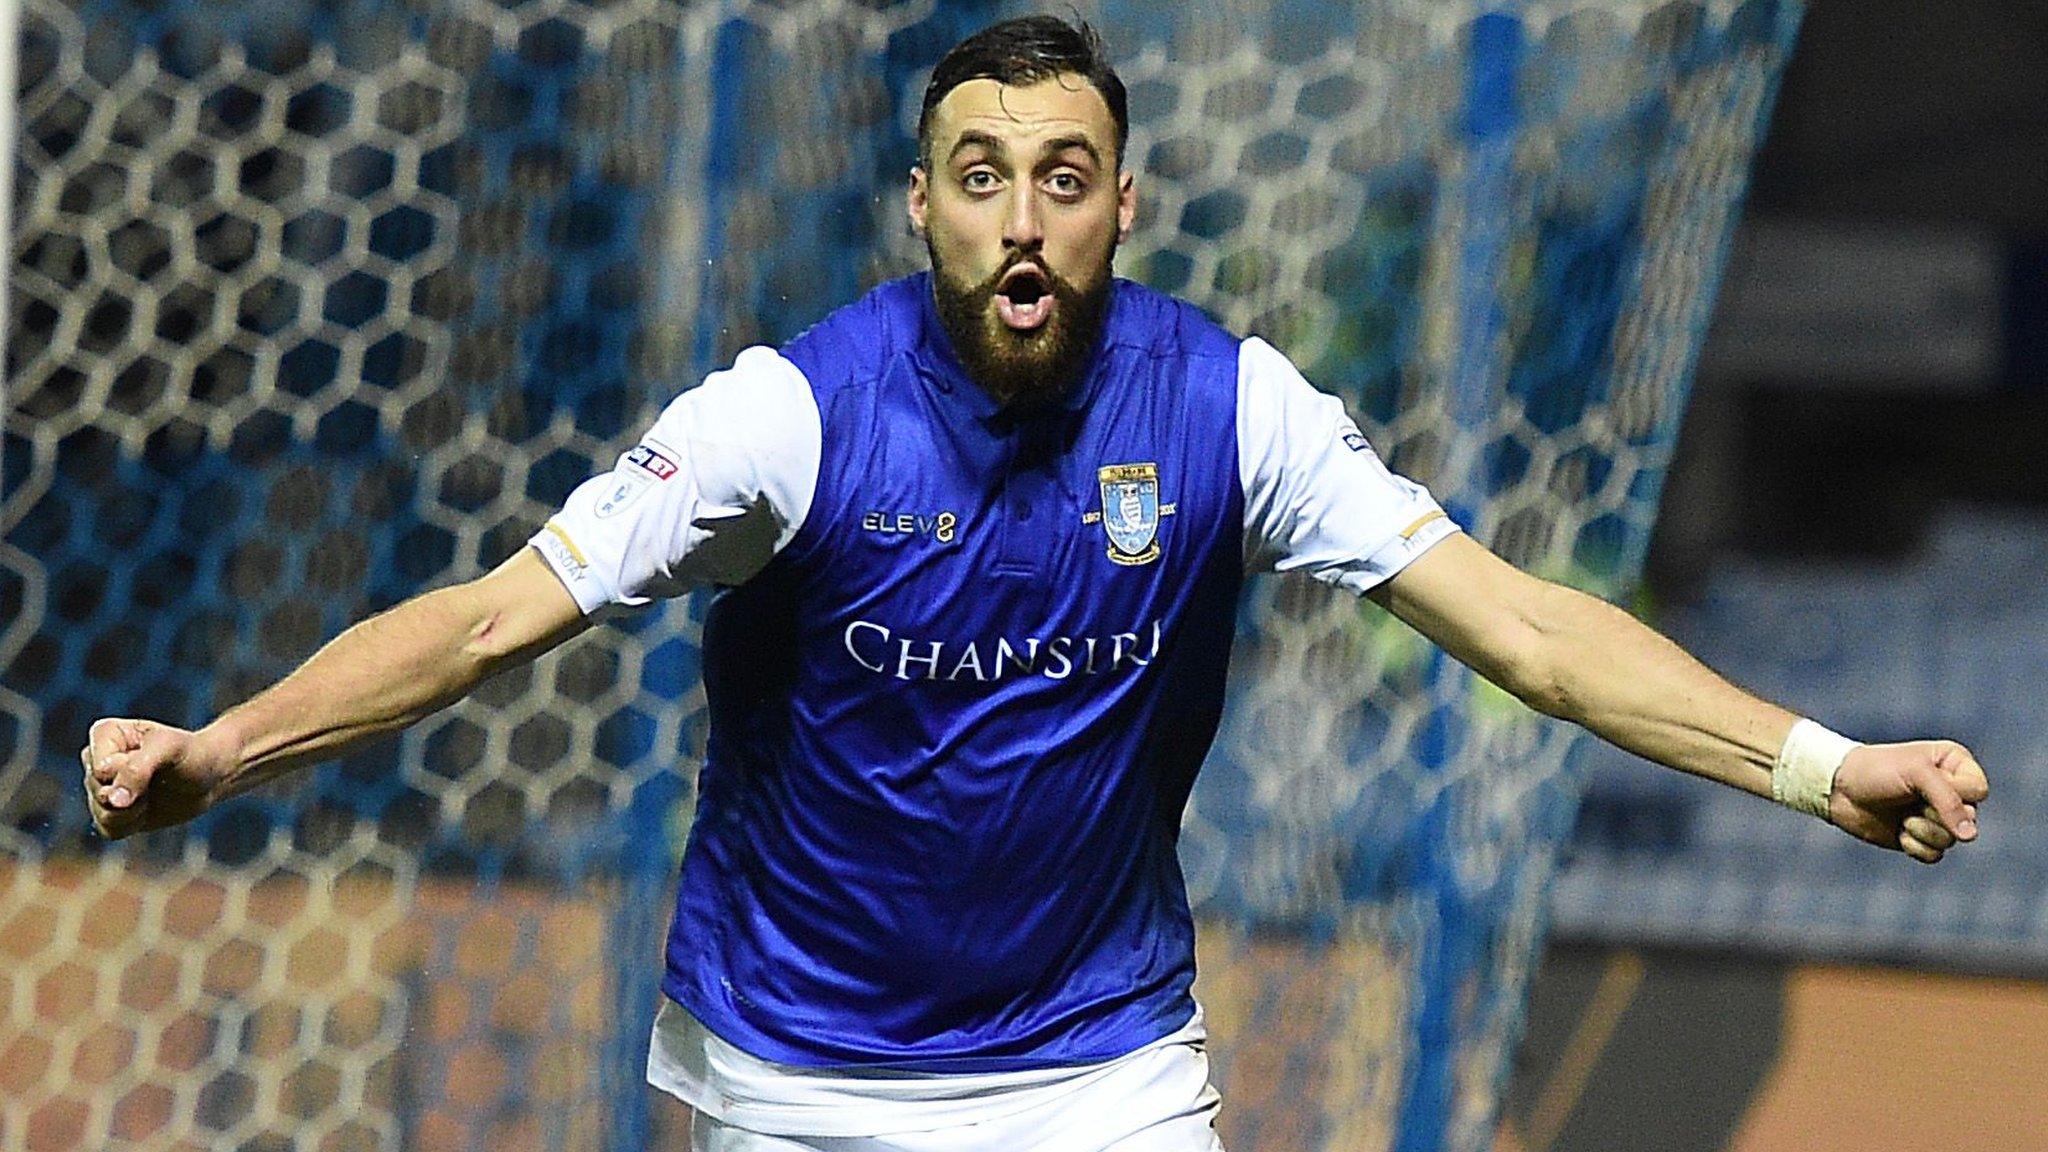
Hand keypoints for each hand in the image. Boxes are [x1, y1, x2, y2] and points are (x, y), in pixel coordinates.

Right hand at [81, 718, 235, 839]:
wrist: (210, 776)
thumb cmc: (192, 754)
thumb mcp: (170, 749)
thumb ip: (137, 769)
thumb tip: (113, 800)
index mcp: (106, 734)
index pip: (100, 770)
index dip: (129, 775)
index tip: (155, 761)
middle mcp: (97, 759)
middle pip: (99, 793)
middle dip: (133, 795)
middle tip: (158, 780)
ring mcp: (102, 786)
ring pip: (102, 815)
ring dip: (133, 812)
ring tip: (153, 793)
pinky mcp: (111, 811)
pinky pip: (109, 830)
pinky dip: (132, 825)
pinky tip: (147, 809)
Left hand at [1829, 740, 1987, 863]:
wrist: (1839, 789)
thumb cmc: (1877, 771)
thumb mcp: (1917, 774)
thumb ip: (1949, 800)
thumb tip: (1970, 836)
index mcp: (1955, 766)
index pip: (1979, 790)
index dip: (1956, 794)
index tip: (1927, 782)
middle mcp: (1951, 792)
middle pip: (1969, 819)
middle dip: (1937, 815)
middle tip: (1912, 801)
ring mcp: (1936, 816)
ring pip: (1952, 840)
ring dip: (1924, 831)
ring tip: (1904, 817)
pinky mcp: (1920, 838)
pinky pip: (1935, 855)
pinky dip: (1916, 847)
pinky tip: (1898, 832)